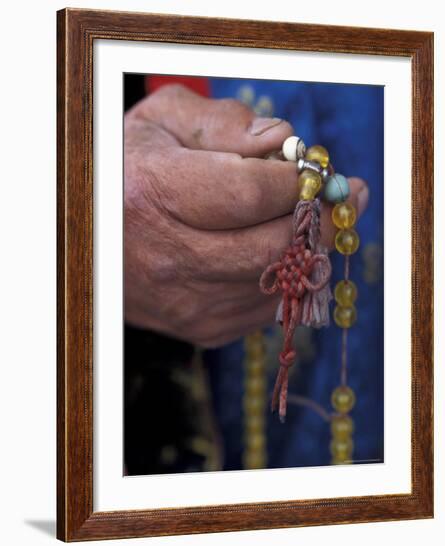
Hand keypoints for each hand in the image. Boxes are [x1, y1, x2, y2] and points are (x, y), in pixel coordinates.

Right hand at [124, 84, 368, 346]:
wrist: (98, 240)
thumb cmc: (133, 171)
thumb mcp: (163, 123)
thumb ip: (223, 122)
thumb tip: (283, 142)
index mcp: (153, 194)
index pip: (248, 194)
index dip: (297, 184)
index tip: (320, 172)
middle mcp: (168, 258)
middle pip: (272, 248)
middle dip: (322, 221)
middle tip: (346, 198)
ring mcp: (186, 302)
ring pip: (279, 283)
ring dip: (312, 250)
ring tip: (318, 220)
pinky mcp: (201, 329)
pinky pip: (269, 307)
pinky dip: (289, 278)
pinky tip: (283, 252)